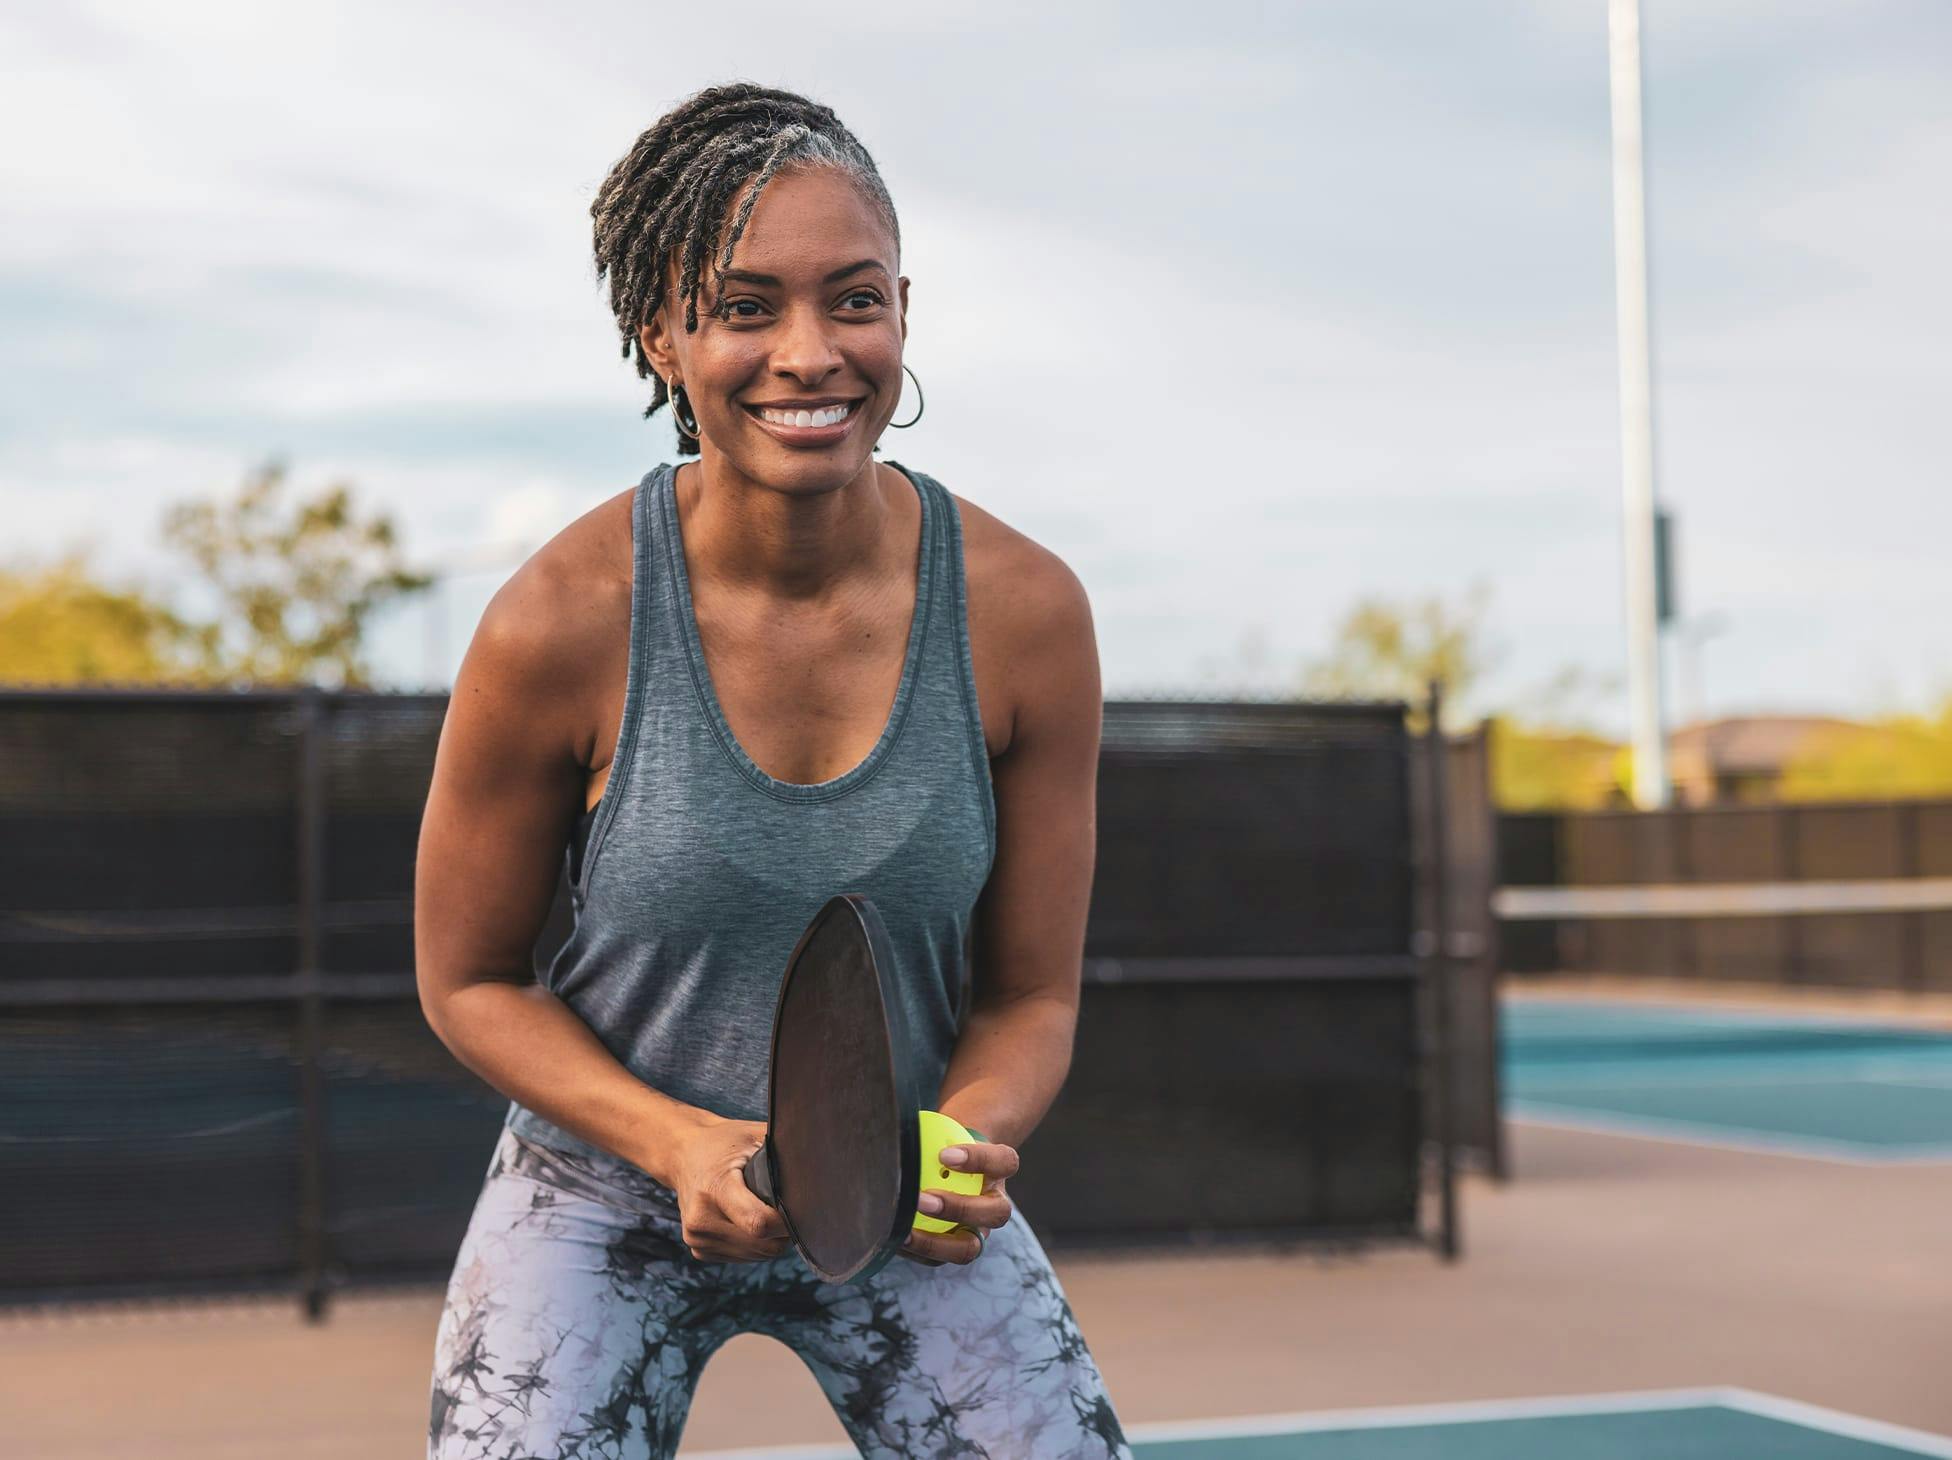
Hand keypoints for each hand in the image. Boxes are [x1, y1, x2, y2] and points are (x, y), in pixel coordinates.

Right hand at [667, 1115, 790, 1261]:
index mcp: (715, 1187)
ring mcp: (697, 1238)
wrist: (682, 1154)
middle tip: (788, 1206)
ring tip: (767, 1209)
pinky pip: (744, 1258)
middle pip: (763, 1245)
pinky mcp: (699, 1250)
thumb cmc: (724, 1142)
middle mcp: (701, 1218)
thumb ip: (785, 1155)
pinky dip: (756, 1244)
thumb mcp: (753, 1137)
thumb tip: (824, 1168)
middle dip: (784, 1231)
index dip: (787, 1222)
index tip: (802, 1208)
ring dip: (771, 1239)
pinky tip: (749, 1219)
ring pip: (757, 1255)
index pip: (758, 1223)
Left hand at [901, 1138, 1017, 1266]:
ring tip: (904, 1231)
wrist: (947, 1163)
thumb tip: (898, 1134)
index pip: (1003, 1162)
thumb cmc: (944, 1143)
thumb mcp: (945, 1133)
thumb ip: (931, 1135)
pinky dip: (916, 1251)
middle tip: (923, 1199)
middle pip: (996, 1213)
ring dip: (936, 1242)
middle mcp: (994, 1203)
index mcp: (999, 1168)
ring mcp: (976, 1230)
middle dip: (959, 1209)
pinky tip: (894, 1237)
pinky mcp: (953, 1248)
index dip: (978, 1160)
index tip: (945, 1155)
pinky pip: (939, 1259)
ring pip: (969, 1248)